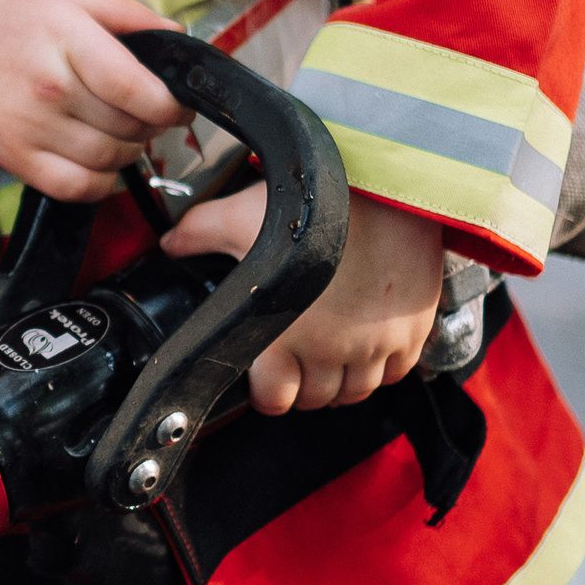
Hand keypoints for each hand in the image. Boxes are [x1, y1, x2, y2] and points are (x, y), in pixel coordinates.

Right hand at [0, 0, 188, 201]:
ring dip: (130, 151)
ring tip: (121, 130)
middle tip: (146, 112)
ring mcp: (30, 128)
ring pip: (111, 160)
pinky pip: (79, 188)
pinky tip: (100, 160)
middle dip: (152, 124)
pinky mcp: (17, 160)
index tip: (178, 104)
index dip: (170, 105)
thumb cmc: (9, 20)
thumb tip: (181, 40)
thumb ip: (130, 15)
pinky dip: (102, 182)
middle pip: (129, 127)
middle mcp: (48, 87)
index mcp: (66, 39)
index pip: (135, 89)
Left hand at [164, 184, 444, 412]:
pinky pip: (401, 372)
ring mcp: (377, 343)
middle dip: (304, 385)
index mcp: (283, 332)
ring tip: (333, 357)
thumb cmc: (318, 202)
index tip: (268, 378)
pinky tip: (371, 346)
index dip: (267, 391)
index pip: (274, 398)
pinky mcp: (414, 330)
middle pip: (317, 398)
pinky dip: (385, 367)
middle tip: (299, 363)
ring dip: (343, 380)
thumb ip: (198, 233)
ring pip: (358, 391)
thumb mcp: (240, 213)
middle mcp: (331, 348)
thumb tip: (170, 242)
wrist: (389, 186)